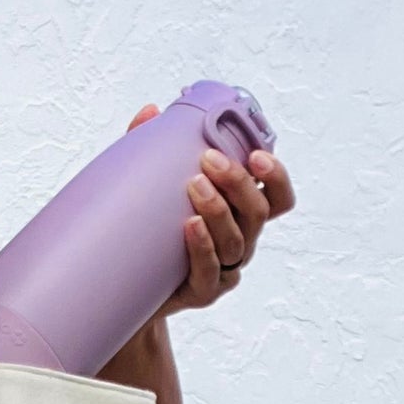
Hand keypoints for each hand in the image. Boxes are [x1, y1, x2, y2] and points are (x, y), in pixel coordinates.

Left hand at [127, 106, 293, 317]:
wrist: (127, 290)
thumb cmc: (149, 236)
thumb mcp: (152, 190)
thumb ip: (153, 151)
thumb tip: (151, 112)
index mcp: (239, 215)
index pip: (276, 197)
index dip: (275, 177)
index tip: (256, 154)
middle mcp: (239, 241)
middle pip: (257, 213)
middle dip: (238, 183)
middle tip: (209, 160)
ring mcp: (223, 269)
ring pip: (236, 241)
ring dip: (218, 210)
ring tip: (193, 185)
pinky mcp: (203, 292)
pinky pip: (210, 271)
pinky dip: (202, 247)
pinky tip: (190, 227)